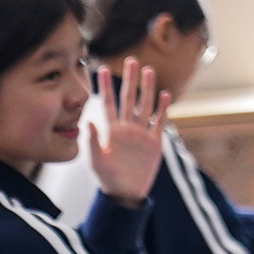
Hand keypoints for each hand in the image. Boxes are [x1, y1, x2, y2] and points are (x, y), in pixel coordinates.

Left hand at [85, 58, 171, 206]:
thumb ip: (92, 141)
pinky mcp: (154, 142)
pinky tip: (164, 95)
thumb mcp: (95, 160)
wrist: (125, 193)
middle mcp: (126, 127)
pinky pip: (159, 122)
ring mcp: (141, 133)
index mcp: (110, 130)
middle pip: (129, 98)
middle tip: (131, 60)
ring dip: (147, 88)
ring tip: (148, 71)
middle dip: (129, 80)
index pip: (106, 102)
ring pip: (145, 106)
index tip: (101, 69)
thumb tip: (88, 120)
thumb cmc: (107, 178)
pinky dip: (162, 109)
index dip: (104, 86)